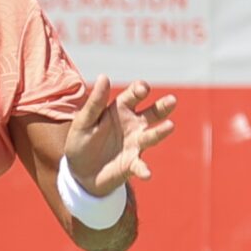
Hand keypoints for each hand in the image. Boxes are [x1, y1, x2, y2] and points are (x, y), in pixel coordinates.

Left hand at [64, 76, 180, 197]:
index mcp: (120, 109)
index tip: (142, 88)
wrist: (79, 172)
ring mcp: (135, 144)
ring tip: (169, 126)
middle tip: (171, 100)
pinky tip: (146, 174)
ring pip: (152, 136)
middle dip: (162, 106)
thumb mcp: (83, 121)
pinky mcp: (132, 164)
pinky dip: (144, 170)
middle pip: (153, 113)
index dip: (139, 90)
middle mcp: (133, 124)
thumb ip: (95, 102)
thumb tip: (104, 76)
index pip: (133, 95)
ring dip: (160, 132)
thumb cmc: (81, 142)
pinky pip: (140, 166)